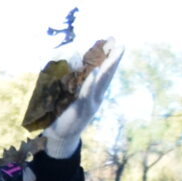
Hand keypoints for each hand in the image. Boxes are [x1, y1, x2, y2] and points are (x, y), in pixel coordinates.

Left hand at [42, 41, 124, 159]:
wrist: (60, 136)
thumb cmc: (62, 115)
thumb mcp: (69, 97)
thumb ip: (72, 84)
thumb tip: (69, 65)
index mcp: (94, 93)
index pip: (104, 73)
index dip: (109, 59)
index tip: (114, 44)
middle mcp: (96, 97)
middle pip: (107, 75)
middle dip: (114, 59)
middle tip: (121, 44)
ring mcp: (91, 102)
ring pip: (102, 81)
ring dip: (109, 66)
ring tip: (116, 51)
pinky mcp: (82, 109)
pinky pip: (87, 92)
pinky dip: (91, 82)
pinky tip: (96, 71)